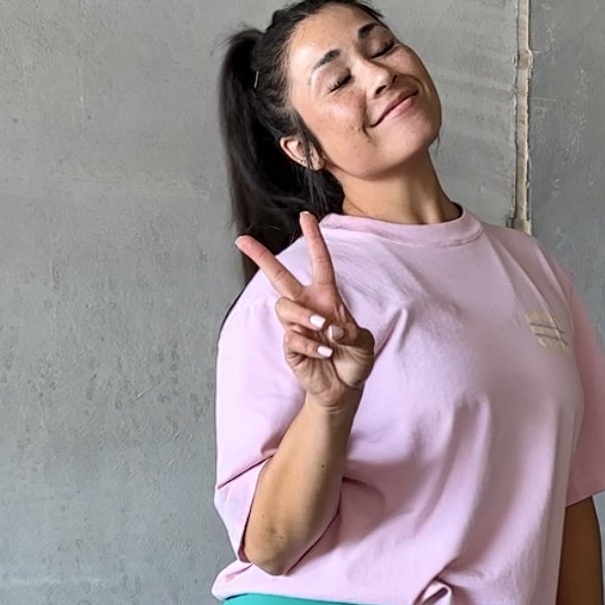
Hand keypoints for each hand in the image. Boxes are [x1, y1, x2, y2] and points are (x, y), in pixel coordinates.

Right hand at [236, 212, 375, 410]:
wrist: (344, 388)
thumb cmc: (354, 360)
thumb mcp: (363, 341)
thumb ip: (351, 330)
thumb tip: (329, 326)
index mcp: (327, 297)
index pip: (319, 262)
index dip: (313, 239)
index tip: (306, 216)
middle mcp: (307, 307)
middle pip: (278, 276)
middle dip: (260, 257)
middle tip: (241, 240)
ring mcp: (296, 326)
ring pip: (285, 307)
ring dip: (305, 317)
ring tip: (324, 331)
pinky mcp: (290, 346)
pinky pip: (292, 337)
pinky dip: (311, 346)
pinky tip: (324, 355)